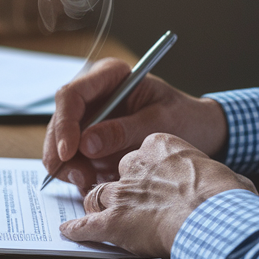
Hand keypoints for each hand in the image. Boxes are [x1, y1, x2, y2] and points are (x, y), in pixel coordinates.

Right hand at [43, 58, 228, 192]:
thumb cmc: (184, 118)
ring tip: (90, 181)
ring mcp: (88, 118)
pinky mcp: (89, 140)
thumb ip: (123, 131)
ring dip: (68, 166)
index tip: (70, 152)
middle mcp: (93, 94)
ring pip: (60, 142)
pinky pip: (71, 158)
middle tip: (78, 176)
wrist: (199, 131)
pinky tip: (93, 182)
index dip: (64, 124)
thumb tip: (86, 144)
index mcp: (109, 75)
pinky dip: (77, 173)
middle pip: (59, 121)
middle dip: (61, 151)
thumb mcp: (159, 122)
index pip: (71, 95)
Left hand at [59, 133, 255, 256]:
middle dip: (123, 188)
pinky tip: (69, 232)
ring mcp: (121, 193)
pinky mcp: (113, 220)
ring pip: (96, 194)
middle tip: (130, 201)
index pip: (144, 153)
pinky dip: (77, 229)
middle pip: (118, 173)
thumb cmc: (226, 197)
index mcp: (162, 147)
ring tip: (95, 214)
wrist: (213, 217)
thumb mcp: (229, 177)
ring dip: (96, 206)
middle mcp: (135, 166)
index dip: (148, 170)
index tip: (155, 181)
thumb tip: (236, 186)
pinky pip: (86, 224)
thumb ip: (218, 178)